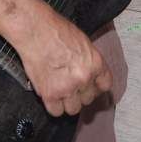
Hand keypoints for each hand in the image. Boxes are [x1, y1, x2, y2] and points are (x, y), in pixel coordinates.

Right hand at [9, 0, 111, 117]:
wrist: (35, 30)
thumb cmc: (56, 30)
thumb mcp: (83, 42)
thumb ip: (88, 61)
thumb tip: (89, 74)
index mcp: (95, 63)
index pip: (105, 85)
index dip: (96, 88)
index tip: (91, 88)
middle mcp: (84, 78)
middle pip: (88, 99)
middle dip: (80, 94)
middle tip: (70, 86)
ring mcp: (67, 88)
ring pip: (73, 109)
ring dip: (67, 102)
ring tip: (60, 92)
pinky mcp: (50, 94)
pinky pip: (56, 111)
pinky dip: (53, 106)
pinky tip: (50, 96)